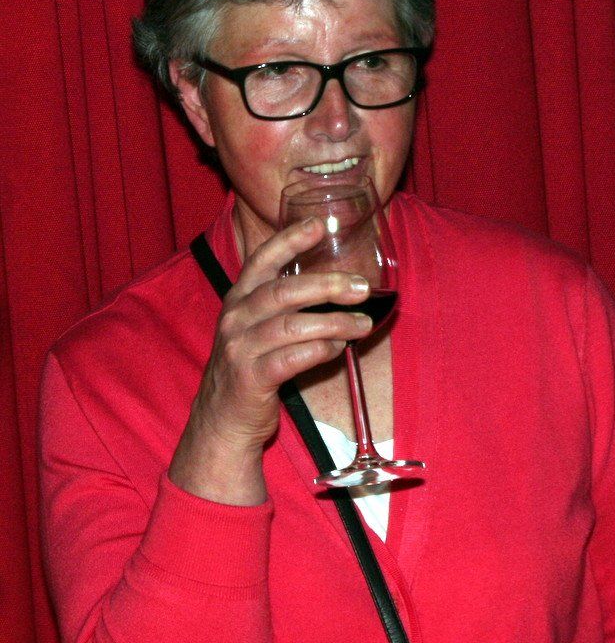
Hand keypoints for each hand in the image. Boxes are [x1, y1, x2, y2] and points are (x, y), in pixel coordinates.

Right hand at [169, 217, 372, 504]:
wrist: (223, 418)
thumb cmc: (252, 364)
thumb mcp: (259, 326)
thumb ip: (288, 305)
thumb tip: (343, 287)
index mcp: (239, 299)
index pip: (262, 259)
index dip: (290, 240)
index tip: (319, 224)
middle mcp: (236, 318)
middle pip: (283, 291)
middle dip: (327, 285)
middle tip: (362, 286)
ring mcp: (240, 348)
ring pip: (291, 325)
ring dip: (334, 323)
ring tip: (363, 323)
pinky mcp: (251, 378)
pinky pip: (291, 359)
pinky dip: (319, 351)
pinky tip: (338, 349)